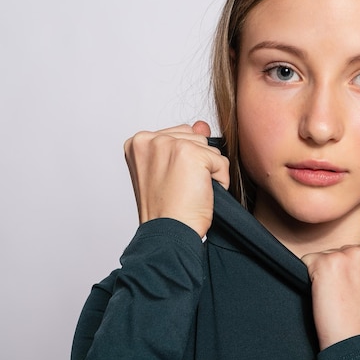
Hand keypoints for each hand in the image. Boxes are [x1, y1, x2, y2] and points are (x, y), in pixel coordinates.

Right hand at [123, 121, 229, 236]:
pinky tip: (200, 195)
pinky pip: (221, 162)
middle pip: (194, 138)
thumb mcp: (168, 171)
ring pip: (208, 148)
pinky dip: (219, 181)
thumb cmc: (166, 210)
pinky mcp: (192, 154)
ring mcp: (171, 144)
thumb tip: (202, 125)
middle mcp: (151, 139)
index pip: (178, 135)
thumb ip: (183, 142)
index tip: (170, 183)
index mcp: (138, 142)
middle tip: (179, 189)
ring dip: (207, 172)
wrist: (168, 234)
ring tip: (188, 191)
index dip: (183, 163)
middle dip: (196, 164)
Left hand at [301, 227, 359, 349]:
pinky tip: (326, 296)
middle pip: (341, 251)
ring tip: (339, 297)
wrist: (359, 343)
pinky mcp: (326, 263)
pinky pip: (307, 262)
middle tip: (349, 296)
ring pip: (325, 256)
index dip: (355, 270)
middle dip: (340, 270)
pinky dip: (311, 279)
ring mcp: (347, 255)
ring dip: (326, 275)